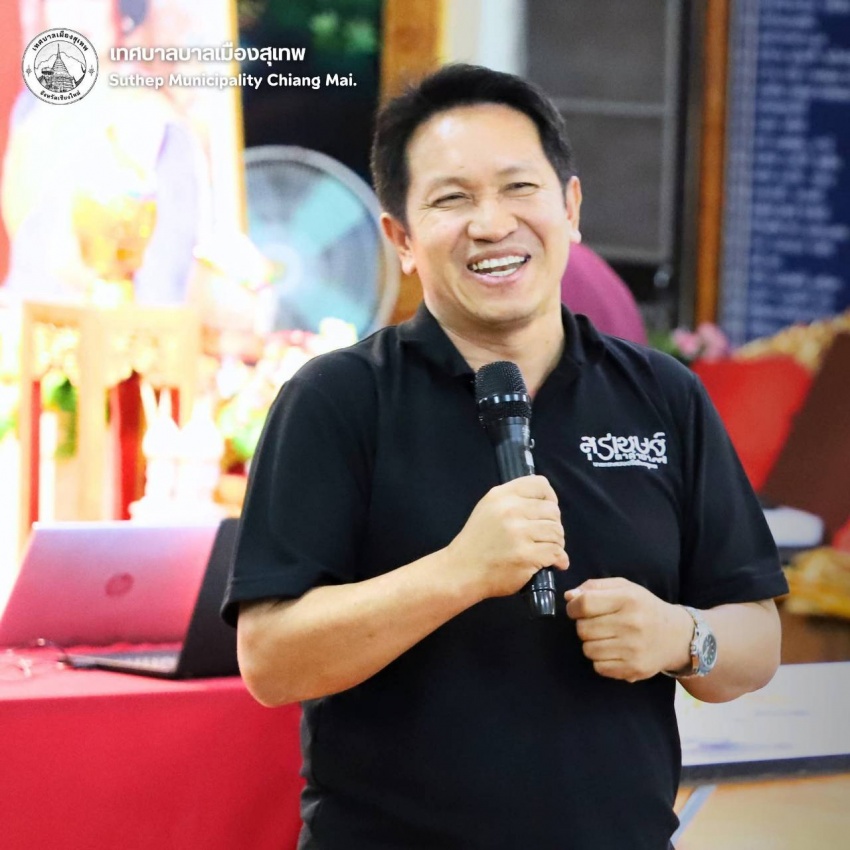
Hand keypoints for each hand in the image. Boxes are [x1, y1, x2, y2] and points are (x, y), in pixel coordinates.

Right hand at [447, 475, 568, 600]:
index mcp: (501, 495)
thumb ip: (513, 500)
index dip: (550, 497)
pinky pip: (556, 552)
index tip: (546, 512)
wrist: (461, 571)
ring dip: (558, 543)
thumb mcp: (488, 509)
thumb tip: (547, 503)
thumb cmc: (476, 542)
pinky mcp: (526, 555)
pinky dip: (559, 559)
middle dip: (554, 525)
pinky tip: (554, 563)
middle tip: (545, 537)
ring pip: (557, 531)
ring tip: (549, 550)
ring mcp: (519, 533)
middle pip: (552, 510)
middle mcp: (511, 510)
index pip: (540, 484)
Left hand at [565, 578, 692, 681]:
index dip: (573, 607)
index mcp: (628, 599)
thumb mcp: (624, 588)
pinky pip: (599, 667)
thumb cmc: (644, 608)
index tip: (576, 609)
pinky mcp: (634, 668)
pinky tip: (613, 651)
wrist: (676, 636)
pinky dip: (600, 660)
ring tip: (605, 638)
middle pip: (583, 629)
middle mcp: (631, 623)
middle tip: (596, 624)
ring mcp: (633, 649)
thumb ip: (594, 587)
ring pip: (588, 650)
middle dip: (583, 626)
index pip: (585, 604)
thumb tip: (569, 596)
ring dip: (591, 644)